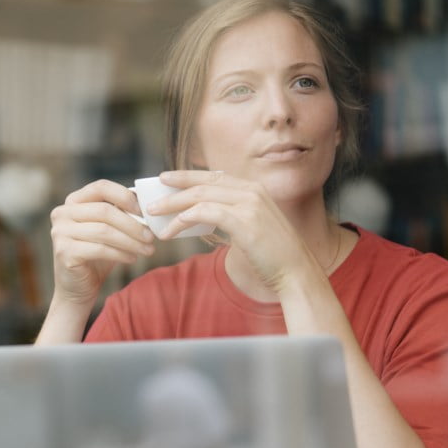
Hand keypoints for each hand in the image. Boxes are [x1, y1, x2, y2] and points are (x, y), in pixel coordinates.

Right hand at [49, 179, 155, 305]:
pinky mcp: (64, 252)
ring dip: (131, 241)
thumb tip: (145, 200)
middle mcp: (62, 213)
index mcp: (72, 201)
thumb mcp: (109, 230)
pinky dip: (120, 254)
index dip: (125, 196)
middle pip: (105, 211)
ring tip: (147, 250)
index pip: (101, 187)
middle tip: (151, 236)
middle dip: (133, 224)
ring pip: (104, 231)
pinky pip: (100, 249)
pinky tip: (132, 258)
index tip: (145, 212)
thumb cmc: (96, 256)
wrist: (77, 288)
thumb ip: (120, 213)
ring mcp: (60, 233)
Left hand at [147, 171, 317, 293]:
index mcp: (254, 188)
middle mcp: (252, 190)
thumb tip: (199, 216)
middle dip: (174, 188)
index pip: (214, 175)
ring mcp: (250, 204)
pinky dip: (184, 220)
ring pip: (200, 196)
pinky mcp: (245, 221)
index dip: (187, 176)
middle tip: (151, 197)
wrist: (296, 271)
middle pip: (203, 182)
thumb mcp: (250, 227)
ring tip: (155, 215)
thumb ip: (230, 216)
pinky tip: (171, 229)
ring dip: (173, 205)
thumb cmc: (272, 254)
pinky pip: (205, 213)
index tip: (166, 179)